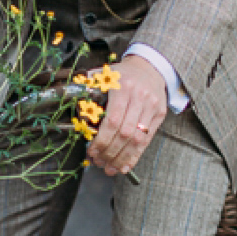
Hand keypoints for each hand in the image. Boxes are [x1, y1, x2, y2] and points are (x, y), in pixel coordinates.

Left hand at [87, 54, 167, 177]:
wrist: (149, 66)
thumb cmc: (121, 74)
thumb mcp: (103, 76)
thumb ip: (88, 90)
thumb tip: (76, 111)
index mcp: (122, 87)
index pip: (112, 120)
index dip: (102, 140)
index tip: (92, 151)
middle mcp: (139, 97)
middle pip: (125, 133)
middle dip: (110, 152)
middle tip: (99, 163)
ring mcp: (152, 106)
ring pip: (137, 139)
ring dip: (122, 158)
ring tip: (110, 169)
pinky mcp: (160, 114)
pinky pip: (147, 139)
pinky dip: (135, 155)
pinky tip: (125, 166)